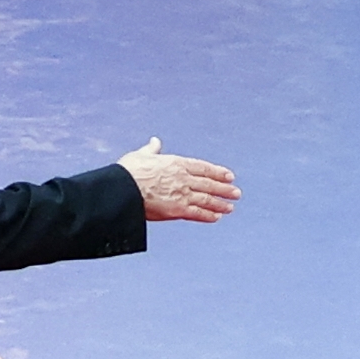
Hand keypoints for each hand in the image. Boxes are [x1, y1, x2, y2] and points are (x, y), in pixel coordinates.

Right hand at [117, 137, 239, 222]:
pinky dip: (208, 215)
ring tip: (231, 207)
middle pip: (209, 184)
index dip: (218, 172)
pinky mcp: (177, 210)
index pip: (203, 168)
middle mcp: (183, 178)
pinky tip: (217, 217)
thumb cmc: (128, 172)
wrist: (123, 190)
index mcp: (176, 163)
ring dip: (220, 204)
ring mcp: (182, 194)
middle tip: (236, 193)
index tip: (229, 176)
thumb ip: (151, 149)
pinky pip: (197, 213)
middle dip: (224, 189)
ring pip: (207, 199)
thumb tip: (155, 141)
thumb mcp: (141, 155)